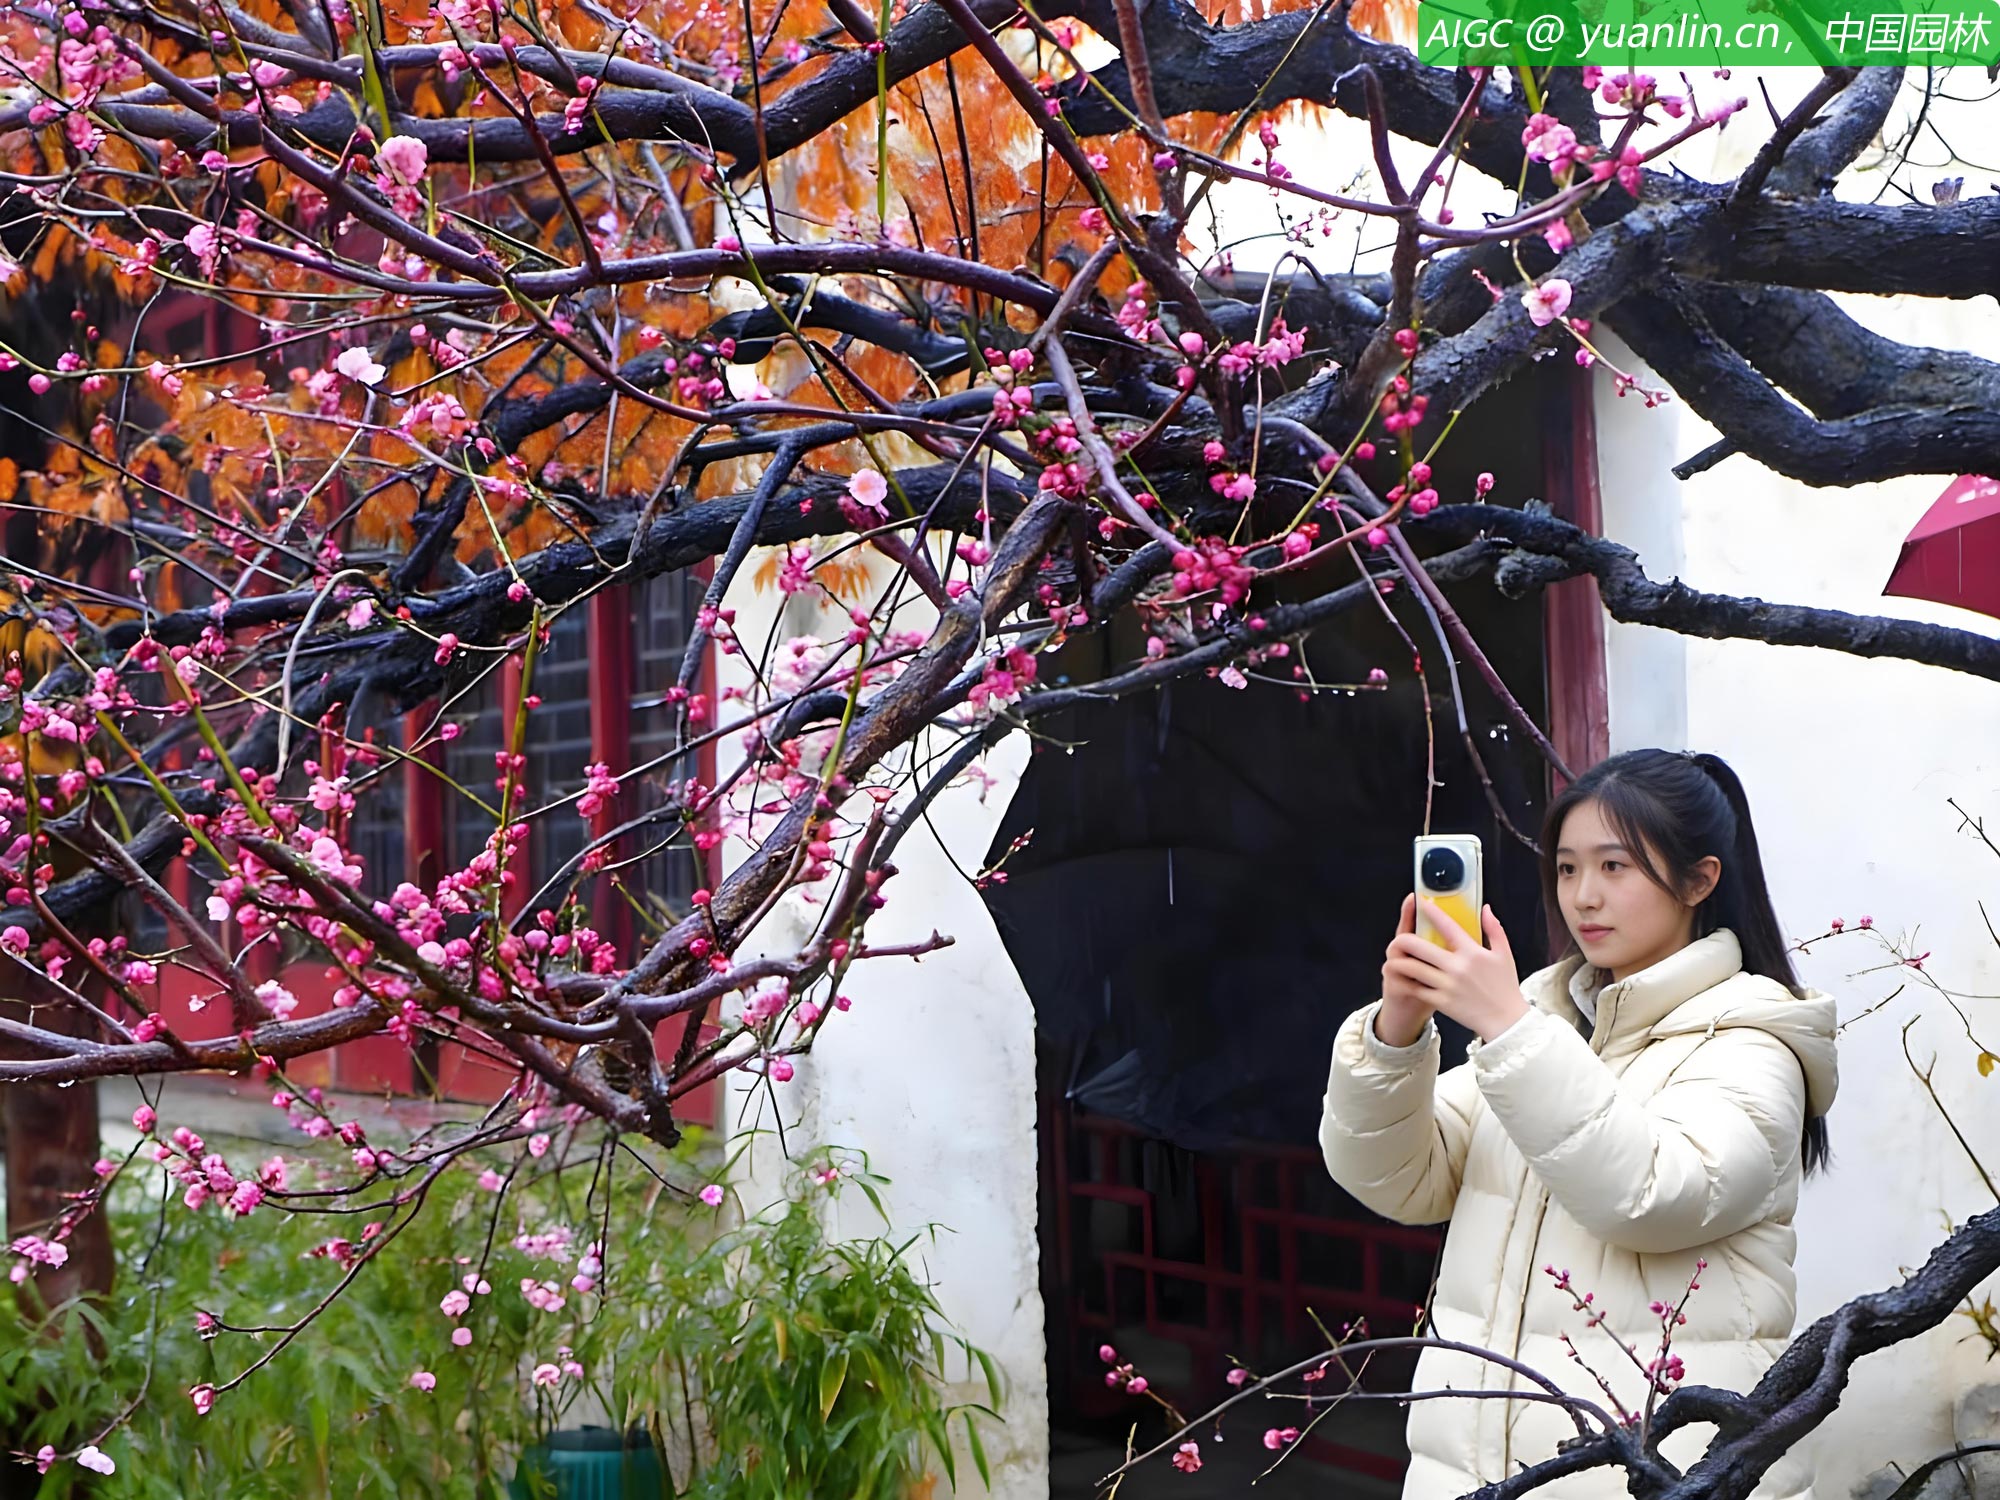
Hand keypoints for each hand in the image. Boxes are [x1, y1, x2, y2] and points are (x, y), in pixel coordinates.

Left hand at [1382, 895, 1528, 1042]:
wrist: (1506, 1021)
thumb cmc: (1505, 988)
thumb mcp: (1504, 955)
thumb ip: (1494, 929)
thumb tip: (1485, 909)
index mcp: (1472, 952)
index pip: (1447, 926)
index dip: (1432, 912)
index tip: (1422, 903)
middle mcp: (1457, 967)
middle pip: (1418, 946)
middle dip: (1402, 939)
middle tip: (1399, 939)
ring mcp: (1447, 985)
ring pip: (1411, 967)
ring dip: (1399, 961)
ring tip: (1395, 959)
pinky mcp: (1441, 1002)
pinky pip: (1416, 989)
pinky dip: (1407, 982)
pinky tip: (1404, 979)